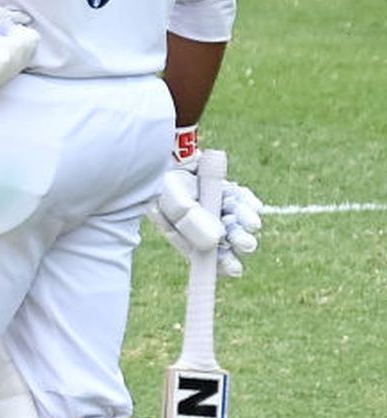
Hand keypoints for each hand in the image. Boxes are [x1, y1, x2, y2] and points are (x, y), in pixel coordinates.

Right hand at [147, 127, 262, 277]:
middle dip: (236, 241)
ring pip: (234, 218)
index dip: (219, 264)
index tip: (235, 269)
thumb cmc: (164, 177)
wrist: (168, 147)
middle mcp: (197, 220)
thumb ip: (192, 222)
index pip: (202, 254)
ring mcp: (211, 203)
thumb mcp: (174, 202)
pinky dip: (248, 204)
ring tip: (252, 223)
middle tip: (247, 243)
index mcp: (180, 231)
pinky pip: (240, 199)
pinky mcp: (221, 187)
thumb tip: (217, 241)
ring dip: (244, 222)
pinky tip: (254, 207)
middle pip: (222, 237)